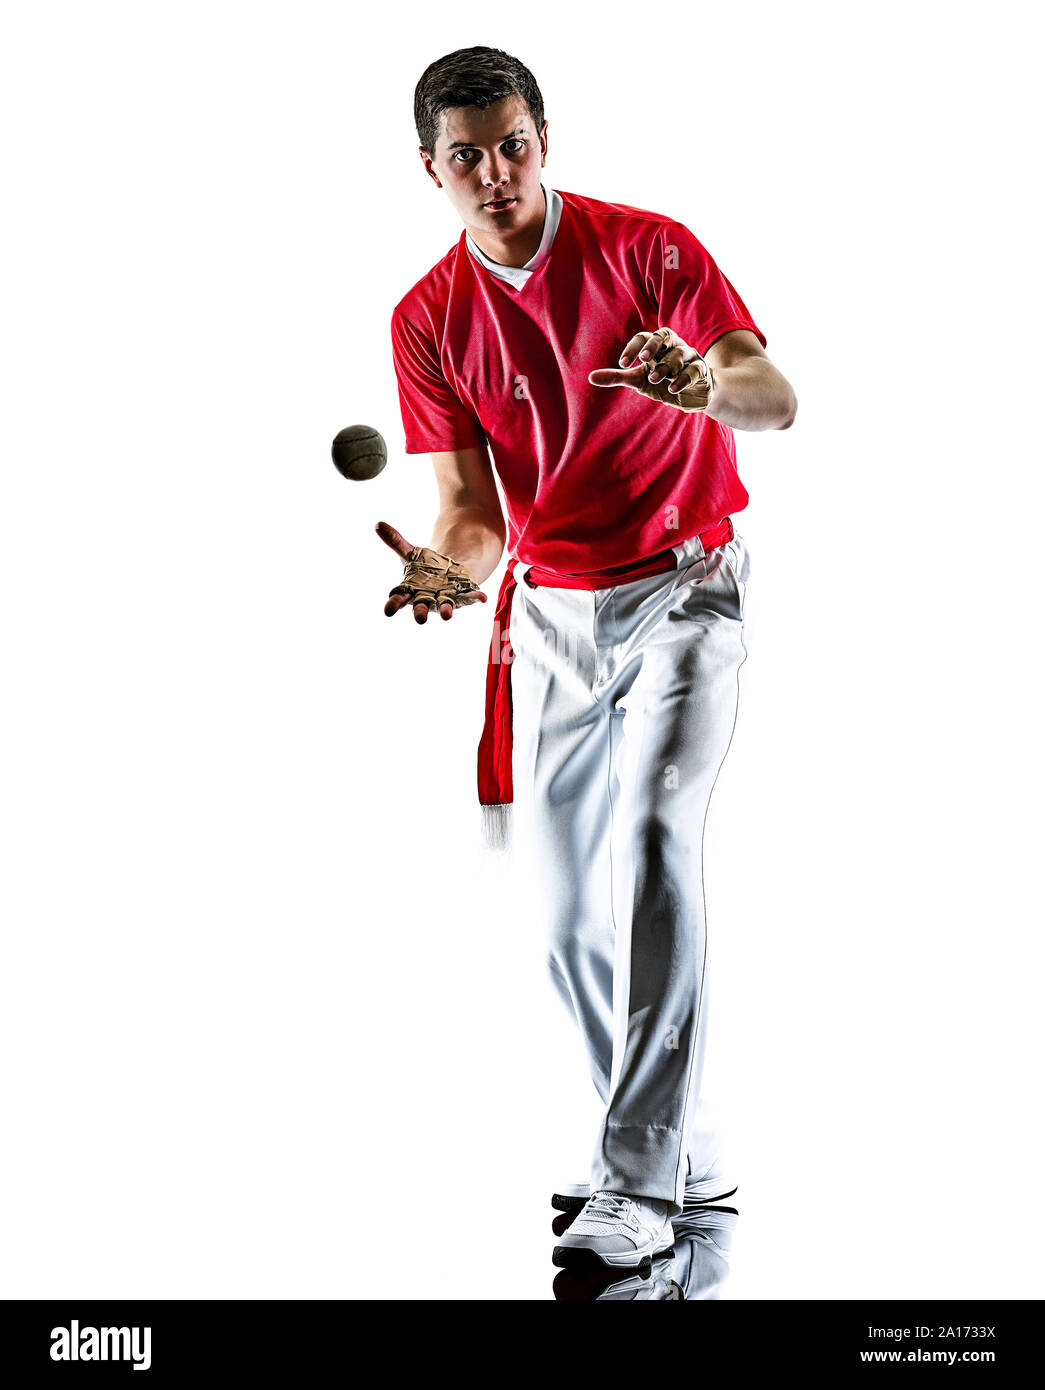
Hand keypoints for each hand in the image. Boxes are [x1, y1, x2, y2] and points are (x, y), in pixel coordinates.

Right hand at [376, 521, 487, 623]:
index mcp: (411, 591)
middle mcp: (427, 599)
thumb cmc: (424, 568)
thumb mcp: (410, 554)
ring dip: (446, 610)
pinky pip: (469, 597)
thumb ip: (395, 542)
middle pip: (421, 607)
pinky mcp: (462, 596)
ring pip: (445, 607)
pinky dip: (475, 597)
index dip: (393, 604)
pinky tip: (482, 597)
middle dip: (420, 613)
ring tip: (447, 615)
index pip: (399, 599)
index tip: (388, 610)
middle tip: (420, 618)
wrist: (447, 572)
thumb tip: (378, 523)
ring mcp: (445, 598)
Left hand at [588, 326, 715, 411]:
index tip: (623, 364)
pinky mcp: (701, 370)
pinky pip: (694, 370)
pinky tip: (673, 388)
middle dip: (652, 346)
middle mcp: (672, 346)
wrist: (694, 393)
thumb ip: (618, 377)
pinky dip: (683, 378)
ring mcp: (688, 356)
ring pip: (678, 354)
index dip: (633, 348)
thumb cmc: (663, 381)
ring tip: (654, 378)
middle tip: (643, 359)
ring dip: (666, 366)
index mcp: (656, 345)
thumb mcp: (639, 380)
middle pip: (663, 336)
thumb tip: (590, 377)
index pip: (643, 337)